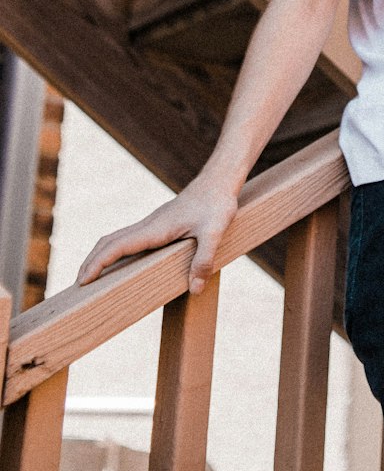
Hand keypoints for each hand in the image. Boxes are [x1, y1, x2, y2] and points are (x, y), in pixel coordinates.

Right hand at [74, 176, 238, 295]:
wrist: (218, 181)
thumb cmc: (217, 204)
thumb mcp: (215, 232)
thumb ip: (204, 259)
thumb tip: (194, 289)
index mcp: (155, 229)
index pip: (117, 246)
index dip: (97, 263)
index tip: (82, 281)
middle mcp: (148, 226)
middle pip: (109, 242)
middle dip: (91, 262)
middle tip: (78, 285)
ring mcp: (152, 224)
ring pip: (117, 238)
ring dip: (101, 255)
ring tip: (92, 277)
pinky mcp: (158, 224)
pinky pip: (129, 238)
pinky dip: (115, 250)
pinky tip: (121, 262)